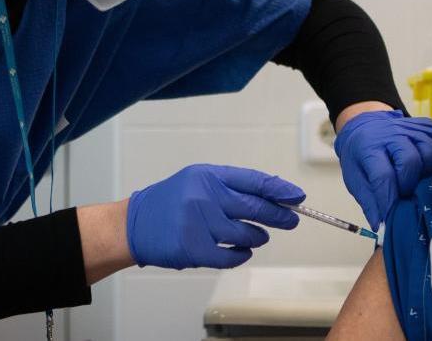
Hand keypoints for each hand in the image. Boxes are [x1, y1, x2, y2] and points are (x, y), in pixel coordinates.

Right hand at [126, 164, 304, 269]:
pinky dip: (242, 255)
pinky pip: (231, 256)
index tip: (297, 197)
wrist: (134, 224)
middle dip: (279, 215)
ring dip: (257, 237)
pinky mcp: (194, 249)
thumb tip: (274, 196)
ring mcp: (199, 223)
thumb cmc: (171, 202)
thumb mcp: (198, 181)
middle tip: (292, 220)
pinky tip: (243, 251)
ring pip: (246, 234)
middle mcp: (204, 196)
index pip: (254, 181)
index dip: (280, 189)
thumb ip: (232, 187)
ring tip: (258, 236)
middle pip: (255, 208)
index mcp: (208, 176)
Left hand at [334, 110, 431, 229]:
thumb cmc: (362, 156)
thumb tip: (383, 227)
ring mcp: (413, 128)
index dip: (389, 200)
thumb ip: (370, 202)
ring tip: (421, 183)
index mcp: (369, 147)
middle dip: (410, 185)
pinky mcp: (430, 127)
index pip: (383, 175)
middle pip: (411, 161)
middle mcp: (392, 134)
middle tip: (406, 195)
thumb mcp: (355, 179)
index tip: (392, 216)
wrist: (367, 126)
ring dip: (429, 173)